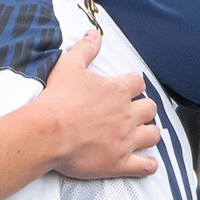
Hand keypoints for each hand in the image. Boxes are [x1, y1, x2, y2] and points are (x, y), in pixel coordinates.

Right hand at [36, 30, 161, 178]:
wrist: (47, 133)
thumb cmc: (57, 99)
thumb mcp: (68, 66)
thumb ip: (85, 49)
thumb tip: (95, 33)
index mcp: (118, 91)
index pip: (138, 82)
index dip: (132, 85)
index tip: (125, 89)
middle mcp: (128, 115)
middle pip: (150, 108)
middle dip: (143, 108)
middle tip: (129, 111)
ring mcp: (126, 140)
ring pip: (153, 135)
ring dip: (149, 132)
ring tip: (139, 133)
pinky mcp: (120, 162)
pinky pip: (145, 166)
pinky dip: (148, 164)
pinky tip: (146, 162)